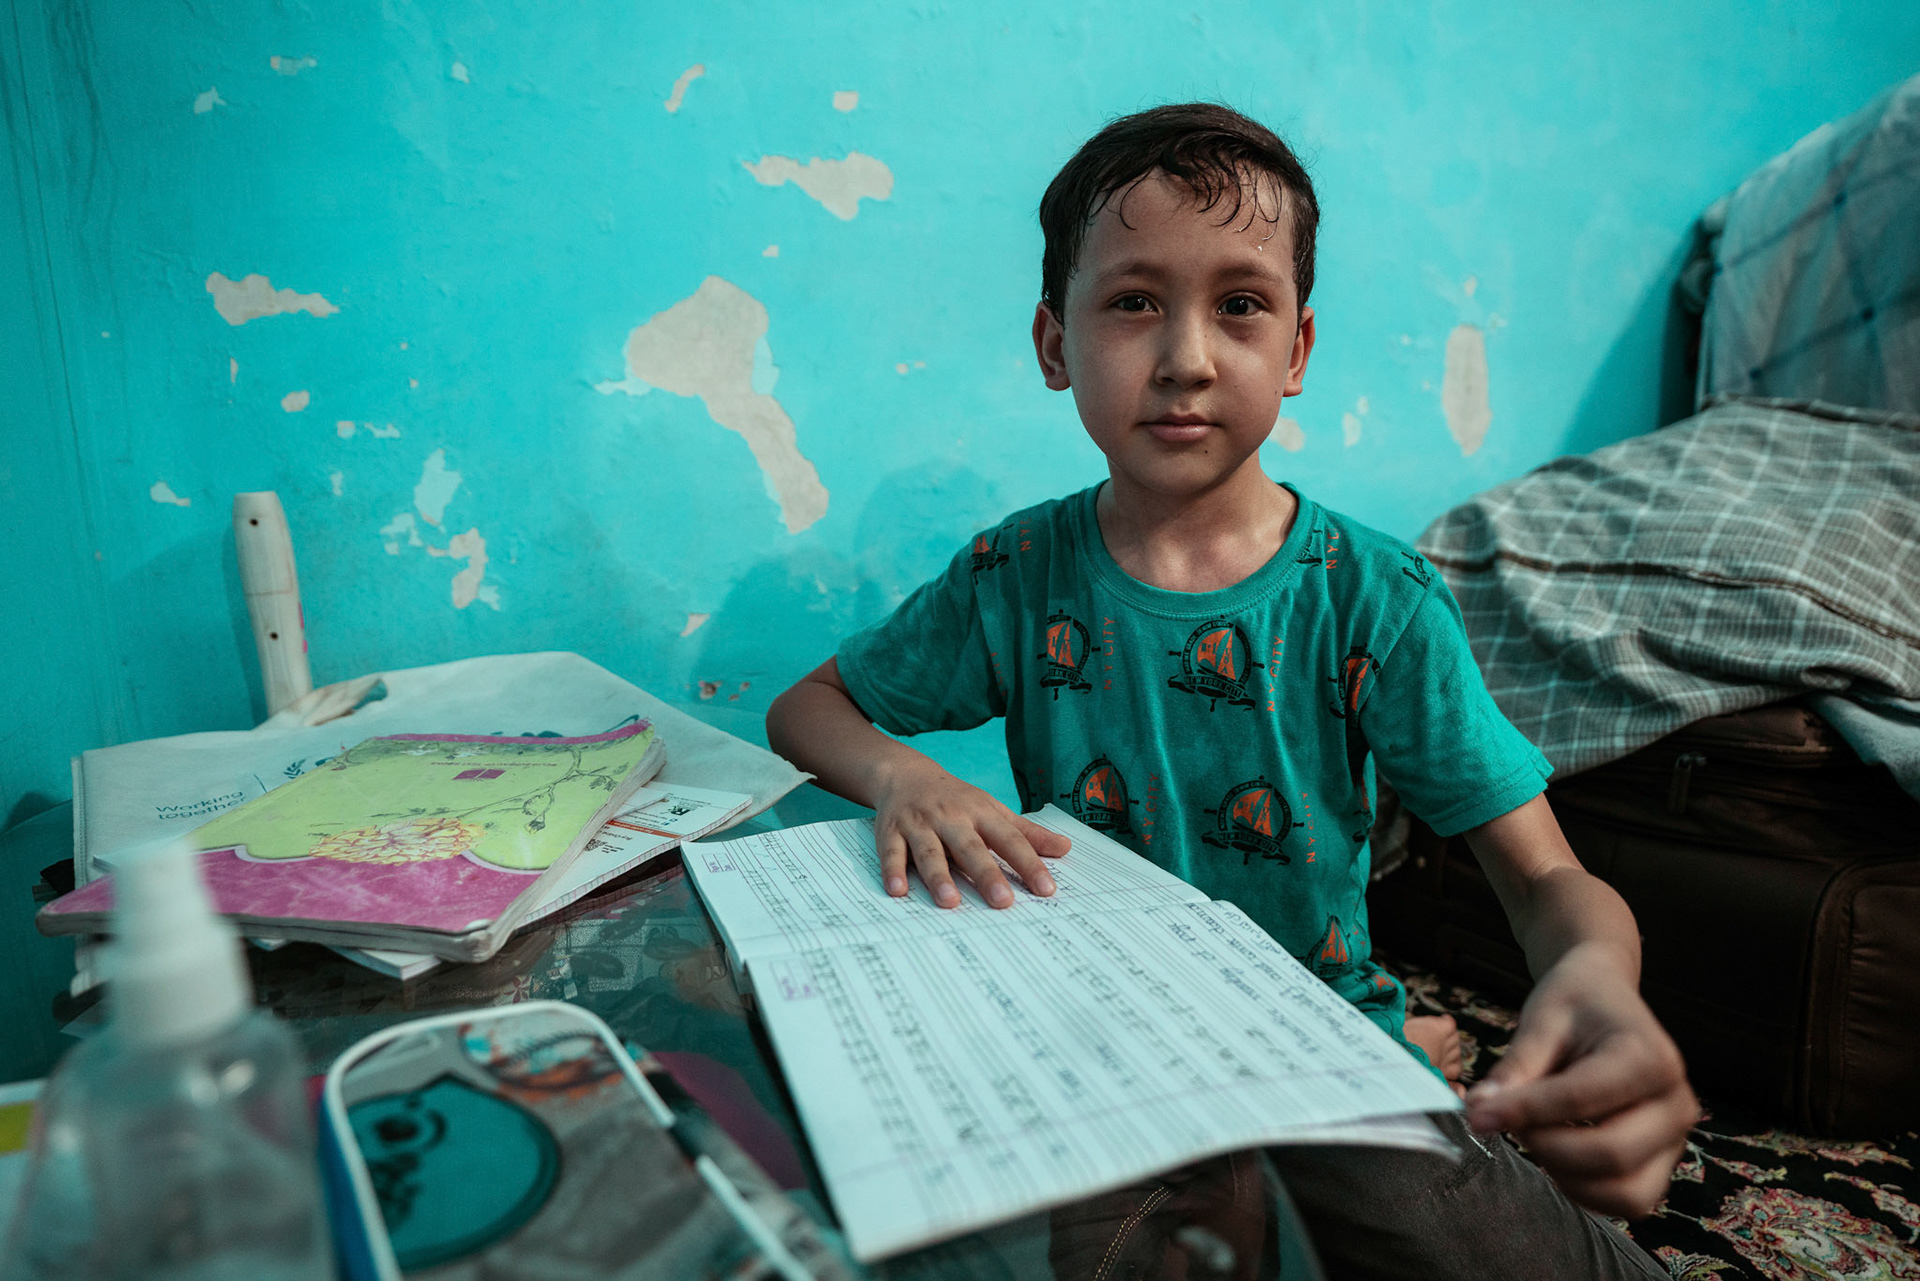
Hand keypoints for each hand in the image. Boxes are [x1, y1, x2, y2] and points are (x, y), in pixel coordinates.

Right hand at [872, 758, 1068, 908]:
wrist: (905, 774)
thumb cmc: (956, 800)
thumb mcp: (993, 810)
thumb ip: (1026, 833)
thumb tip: (1066, 848)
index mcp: (980, 814)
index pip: (1010, 840)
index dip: (1029, 864)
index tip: (1046, 889)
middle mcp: (951, 818)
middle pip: (970, 848)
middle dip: (986, 874)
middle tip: (1002, 902)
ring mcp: (920, 824)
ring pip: (930, 852)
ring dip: (939, 876)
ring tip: (950, 902)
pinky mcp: (891, 831)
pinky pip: (891, 851)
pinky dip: (893, 870)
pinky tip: (898, 890)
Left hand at [1463, 944, 1697, 1216]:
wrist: (1607, 1000)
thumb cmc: (1576, 1005)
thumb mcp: (1542, 1021)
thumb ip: (1515, 1069)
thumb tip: (1480, 1111)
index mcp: (1651, 1057)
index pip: (1580, 1099)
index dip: (1523, 1111)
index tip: (1476, 1113)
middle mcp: (1676, 1103)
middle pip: (1610, 1155)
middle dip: (1544, 1145)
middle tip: (1505, 1120)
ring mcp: (1676, 1139)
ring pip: (1624, 1192)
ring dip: (1564, 1174)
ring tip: (1532, 1133)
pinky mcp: (1664, 1162)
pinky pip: (1626, 1200)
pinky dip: (1583, 1189)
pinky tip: (1553, 1152)